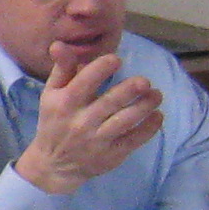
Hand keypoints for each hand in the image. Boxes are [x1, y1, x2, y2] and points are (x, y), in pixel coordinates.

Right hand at [14, 52, 164, 195]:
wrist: (54, 165)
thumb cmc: (54, 122)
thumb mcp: (51, 95)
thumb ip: (61, 69)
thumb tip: (60, 44)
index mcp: (65, 103)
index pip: (85, 81)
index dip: (102, 68)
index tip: (116, 60)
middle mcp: (81, 122)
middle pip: (111, 102)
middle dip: (131, 89)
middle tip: (144, 81)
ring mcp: (98, 140)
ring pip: (126, 120)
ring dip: (145, 106)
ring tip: (156, 94)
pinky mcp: (112, 155)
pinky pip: (135, 139)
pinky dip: (149, 127)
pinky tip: (157, 115)